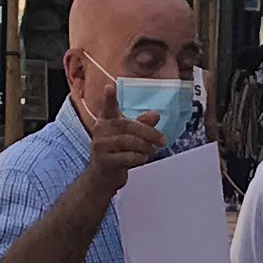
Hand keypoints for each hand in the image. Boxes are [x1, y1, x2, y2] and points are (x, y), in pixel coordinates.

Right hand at [75, 81, 161, 198]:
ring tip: (151, 151)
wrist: (103, 176)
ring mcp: (100, 145)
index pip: (108, 107)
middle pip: (128, 125)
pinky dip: (140, 158)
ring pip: (129, 142)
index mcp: (106, 120)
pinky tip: (142, 159)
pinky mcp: (104, 161)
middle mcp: (100, 130)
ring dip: (146, 147)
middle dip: (149, 133)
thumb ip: (142, 123)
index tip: (110, 86)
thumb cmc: (118, 151)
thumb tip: (156, 114)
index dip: (108, 97)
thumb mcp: (130, 135)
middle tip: (163, 141)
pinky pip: (128, 157)